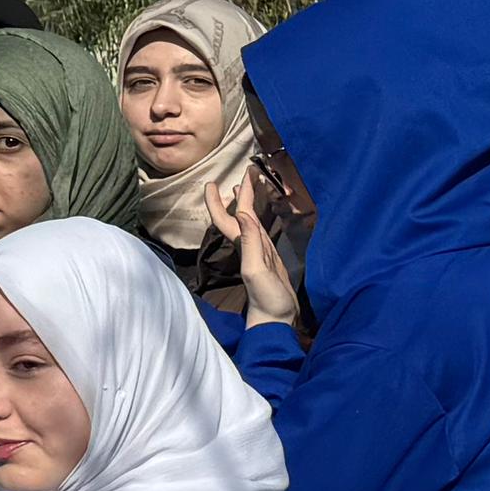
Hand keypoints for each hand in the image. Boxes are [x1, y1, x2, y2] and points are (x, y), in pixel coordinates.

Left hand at [215, 177, 298, 327]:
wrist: (277, 317)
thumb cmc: (266, 297)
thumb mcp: (256, 269)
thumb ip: (250, 242)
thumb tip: (244, 214)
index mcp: (242, 245)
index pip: (225, 218)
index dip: (216, 201)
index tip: (212, 183)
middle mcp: (247, 244)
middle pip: (239, 214)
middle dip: (239, 193)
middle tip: (245, 173)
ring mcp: (258, 250)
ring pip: (249, 220)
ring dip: (247, 203)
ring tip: (248, 186)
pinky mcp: (269, 256)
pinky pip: (261, 230)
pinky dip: (259, 217)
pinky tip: (260, 215)